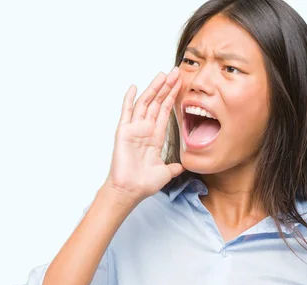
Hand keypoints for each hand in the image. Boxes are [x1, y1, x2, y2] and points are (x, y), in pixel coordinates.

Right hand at [104, 67, 184, 203]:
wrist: (131, 190)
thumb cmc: (144, 183)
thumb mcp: (165, 172)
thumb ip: (173, 166)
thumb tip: (183, 166)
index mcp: (155, 137)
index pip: (165, 112)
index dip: (173, 97)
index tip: (180, 84)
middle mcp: (144, 130)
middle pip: (157, 103)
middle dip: (166, 87)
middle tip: (176, 71)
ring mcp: (134, 129)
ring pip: (145, 103)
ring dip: (154, 88)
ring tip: (163, 74)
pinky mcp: (124, 132)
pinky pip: (127, 112)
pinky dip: (129, 99)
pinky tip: (135, 87)